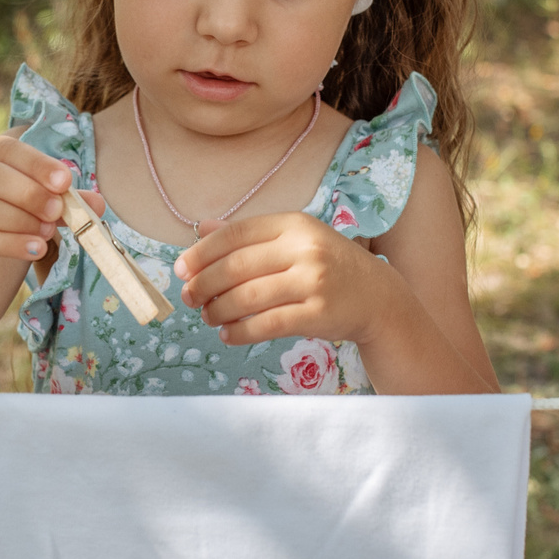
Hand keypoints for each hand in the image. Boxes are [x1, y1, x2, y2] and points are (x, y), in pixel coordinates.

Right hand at [0, 136, 100, 289]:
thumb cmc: (3, 214)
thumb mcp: (33, 202)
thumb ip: (62, 198)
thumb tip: (97, 203)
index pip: (7, 149)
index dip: (36, 164)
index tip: (66, 180)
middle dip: (28, 192)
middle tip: (57, 210)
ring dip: (19, 220)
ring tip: (48, 233)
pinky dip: (9, 244)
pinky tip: (35, 249)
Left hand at [174, 210, 397, 346]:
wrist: (378, 297)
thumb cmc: (328, 267)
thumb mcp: (294, 240)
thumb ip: (250, 235)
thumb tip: (201, 229)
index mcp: (294, 224)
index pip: (236, 234)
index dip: (202, 252)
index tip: (181, 269)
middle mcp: (304, 249)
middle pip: (237, 266)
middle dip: (204, 284)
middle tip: (189, 298)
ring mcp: (313, 282)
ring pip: (248, 297)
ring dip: (218, 310)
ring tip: (209, 317)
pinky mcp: (318, 314)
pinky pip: (267, 324)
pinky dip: (241, 332)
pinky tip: (228, 335)